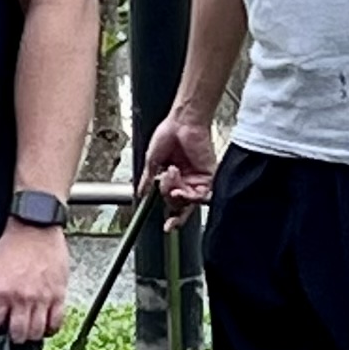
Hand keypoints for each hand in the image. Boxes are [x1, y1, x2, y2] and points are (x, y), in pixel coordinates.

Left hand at [0, 218, 70, 342]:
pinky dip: (49, 330)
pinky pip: (56, 322)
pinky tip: (43, 327)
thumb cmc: (8, 249)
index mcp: (1, 292)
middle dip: (9, 340)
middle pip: (17, 334)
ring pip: (36, 332)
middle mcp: (22, 298)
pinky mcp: (59, 295)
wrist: (34, 229)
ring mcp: (42, 298)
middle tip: (8, 336)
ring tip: (24, 332)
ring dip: (28, 337)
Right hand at [138, 104, 218, 224]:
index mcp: (174, 179)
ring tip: (170, 173)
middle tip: (166, 207)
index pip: (173, 203)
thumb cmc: (168, 135)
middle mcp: (187, 181)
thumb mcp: (152, 161)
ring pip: (188, 200)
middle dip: (171, 204)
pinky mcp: (208, 175)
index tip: (166, 227)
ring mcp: (198, 179)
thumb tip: (140, 194)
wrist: (181, 122)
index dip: (171, 216)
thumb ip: (148, 180)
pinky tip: (178, 179)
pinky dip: (189, 192)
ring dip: (175, 191)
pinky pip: (201, 194)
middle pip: (180, 205)